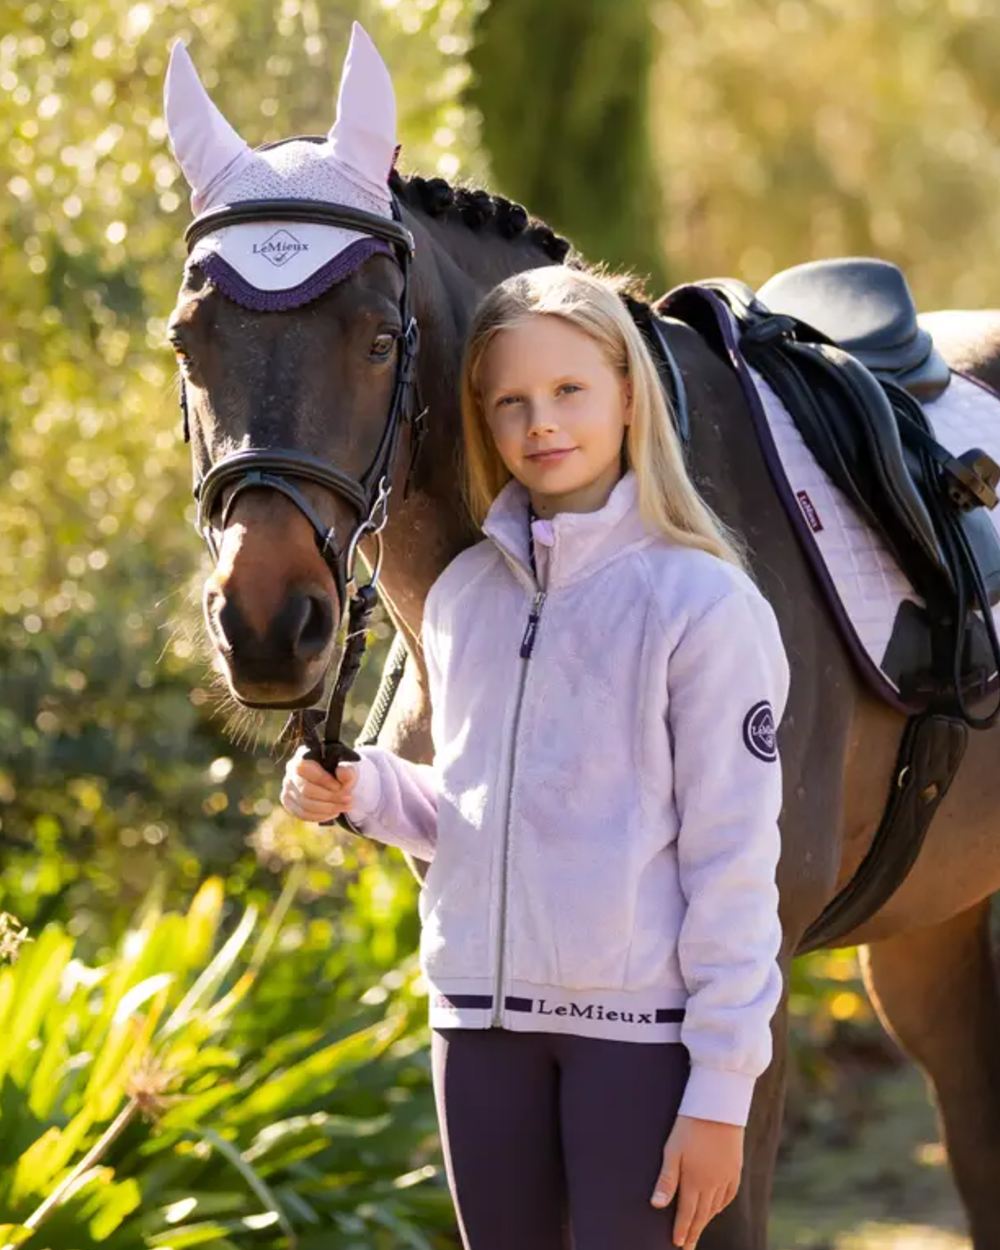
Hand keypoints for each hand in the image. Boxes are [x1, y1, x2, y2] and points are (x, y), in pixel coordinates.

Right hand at [280, 744, 357, 822]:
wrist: (332, 779)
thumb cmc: (337, 769)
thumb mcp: (346, 765)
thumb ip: (347, 769)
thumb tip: (342, 772)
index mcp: (302, 757)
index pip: (307, 770)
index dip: (325, 781)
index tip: (342, 787)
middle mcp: (290, 772)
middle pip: (306, 791)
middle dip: (330, 797)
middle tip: (348, 800)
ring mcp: (287, 788)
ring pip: (304, 805)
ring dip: (327, 809)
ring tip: (344, 807)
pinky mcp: (289, 803)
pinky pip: (302, 814)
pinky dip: (320, 816)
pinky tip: (334, 813)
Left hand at [650, 1113, 742, 1248]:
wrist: (719, 1106)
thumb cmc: (689, 1125)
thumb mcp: (672, 1150)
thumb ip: (666, 1179)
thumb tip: (657, 1205)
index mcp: (695, 1181)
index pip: (687, 1213)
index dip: (682, 1230)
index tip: (678, 1244)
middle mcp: (713, 1184)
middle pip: (702, 1214)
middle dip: (694, 1232)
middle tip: (688, 1247)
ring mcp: (726, 1177)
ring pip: (715, 1206)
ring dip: (706, 1220)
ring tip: (698, 1230)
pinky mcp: (735, 1168)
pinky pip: (729, 1195)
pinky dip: (721, 1206)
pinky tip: (716, 1209)